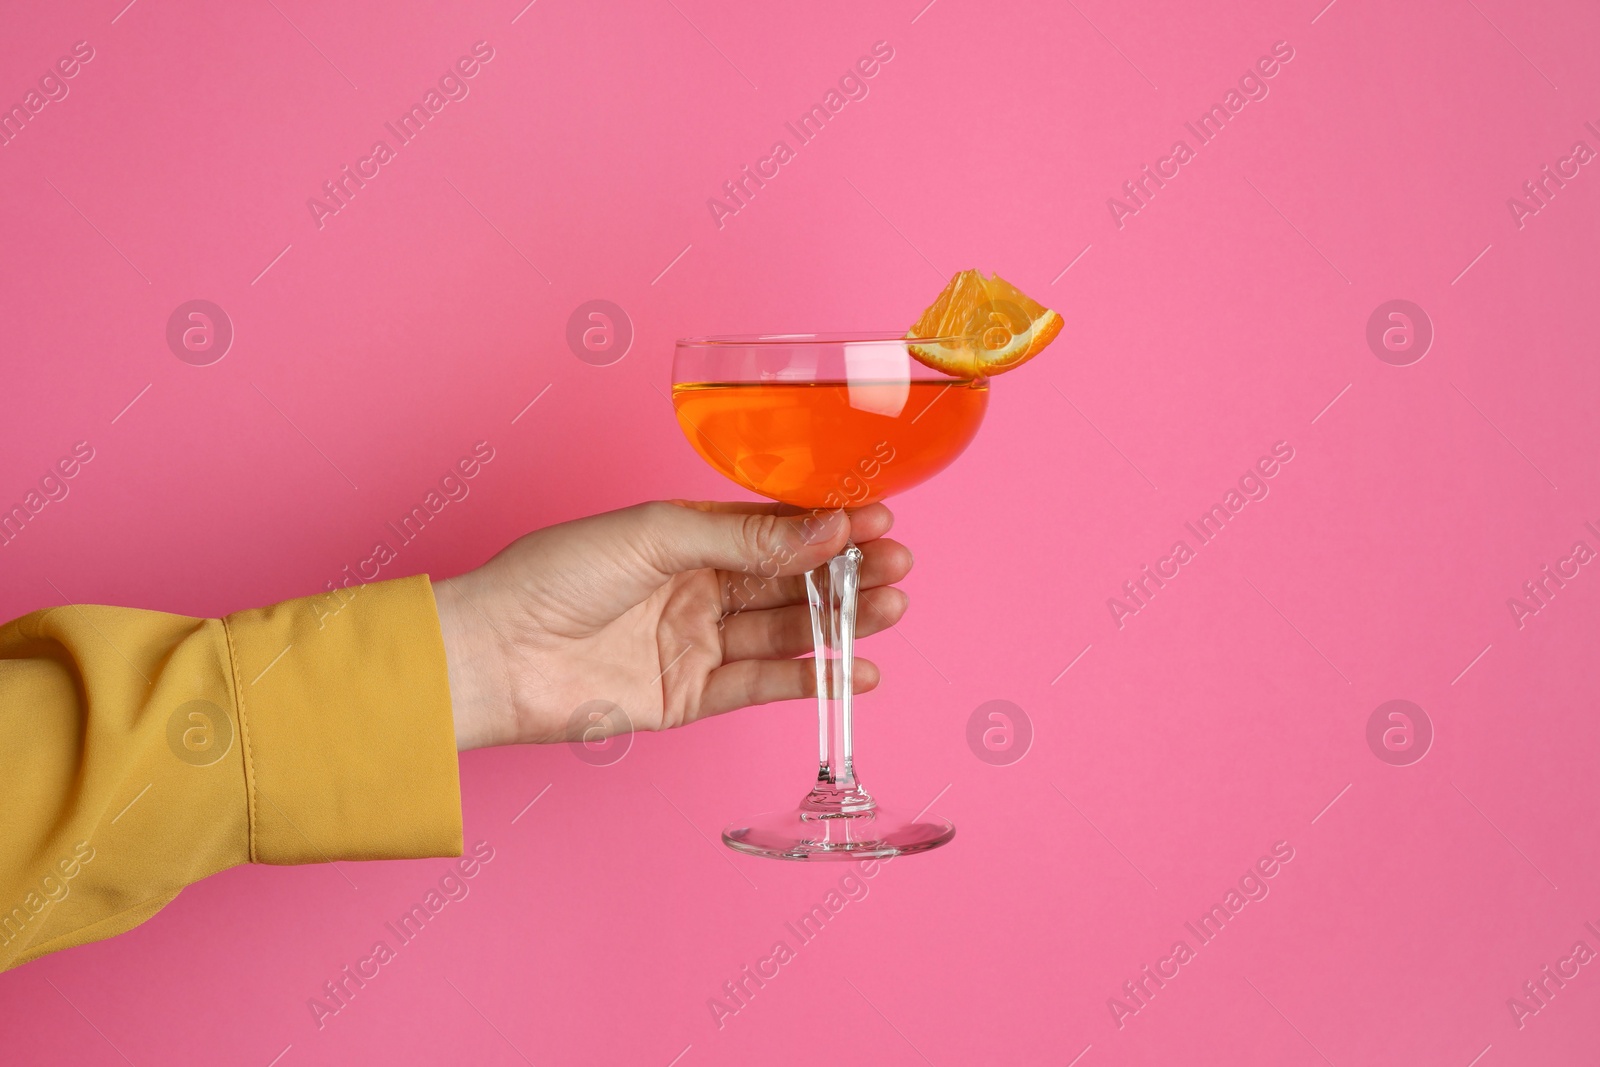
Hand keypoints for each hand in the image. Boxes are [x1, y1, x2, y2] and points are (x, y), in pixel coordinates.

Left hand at [432, 501, 913, 749]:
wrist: (497, 652)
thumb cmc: (555, 576)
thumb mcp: (657, 534)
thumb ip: (743, 538)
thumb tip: (823, 530)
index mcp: (689, 538)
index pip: (777, 530)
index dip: (830, 527)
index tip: (881, 520)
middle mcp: (699, 589)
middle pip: (791, 581)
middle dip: (847, 573)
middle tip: (897, 566)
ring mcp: (698, 644)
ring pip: (787, 631)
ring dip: (841, 622)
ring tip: (889, 610)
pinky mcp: (692, 697)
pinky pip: (764, 685)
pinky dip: (811, 680)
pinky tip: (855, 671)